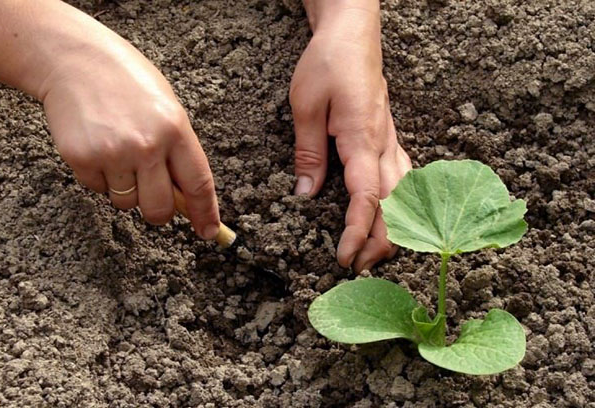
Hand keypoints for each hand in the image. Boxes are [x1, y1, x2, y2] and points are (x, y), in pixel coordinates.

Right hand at [30, 6, 218, 237]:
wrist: (75, 59)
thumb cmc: (128, 82)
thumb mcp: (167, 109)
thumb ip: (178, 152)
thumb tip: (186, 197)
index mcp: (176, 129)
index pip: (199, 184)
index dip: (206, 214)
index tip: (209, 233)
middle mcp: (147, 145)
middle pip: (160, 209)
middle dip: (159, 212)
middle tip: (153, 197)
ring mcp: (113, 153)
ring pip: (126, 203)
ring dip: (126, 190)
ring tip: (120, 154)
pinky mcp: (81, 158)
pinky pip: (98, 190)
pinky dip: (100, 178)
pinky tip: (99, 147)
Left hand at [290, 2, 411, 271]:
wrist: (353, 36)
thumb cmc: (328, 64)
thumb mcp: (305, 106)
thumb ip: (308, 153)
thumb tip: (304, 195)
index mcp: (363, 138)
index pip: (367, 198)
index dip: (358, 232)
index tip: (343, 257)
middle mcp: (385, 145)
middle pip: (395, 205)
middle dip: (380, 242)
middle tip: (358, 268)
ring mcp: (392, 143)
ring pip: (405, 196)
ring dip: (393, 227)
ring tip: (374, 253)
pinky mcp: (389, 140)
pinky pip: (404, 179)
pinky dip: (399, 206)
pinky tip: (392, 218)